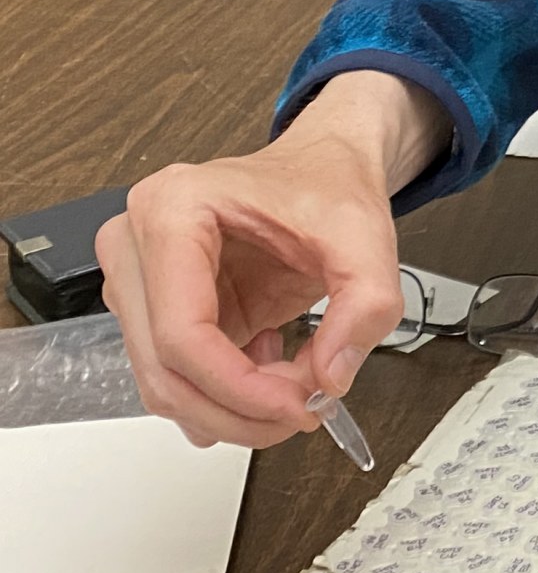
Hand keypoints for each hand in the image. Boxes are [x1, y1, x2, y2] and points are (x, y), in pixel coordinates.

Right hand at [97, 70, 449, 449]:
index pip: (182, 334)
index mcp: (172, 209)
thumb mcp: (366, 236)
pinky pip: (180, 379)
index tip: (296, 407)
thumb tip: (330, 378)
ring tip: (296, 376)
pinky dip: (228, 393)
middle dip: (239, 408)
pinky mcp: (158, 309)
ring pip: (166, 386)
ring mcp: (141, 281)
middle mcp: (136, 245)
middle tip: (304, 407)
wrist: (321, 165)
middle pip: (164, 370)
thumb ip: (366, 306)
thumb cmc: (327, 183)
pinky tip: (271, 360)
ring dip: (234, 406)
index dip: (238, 388)